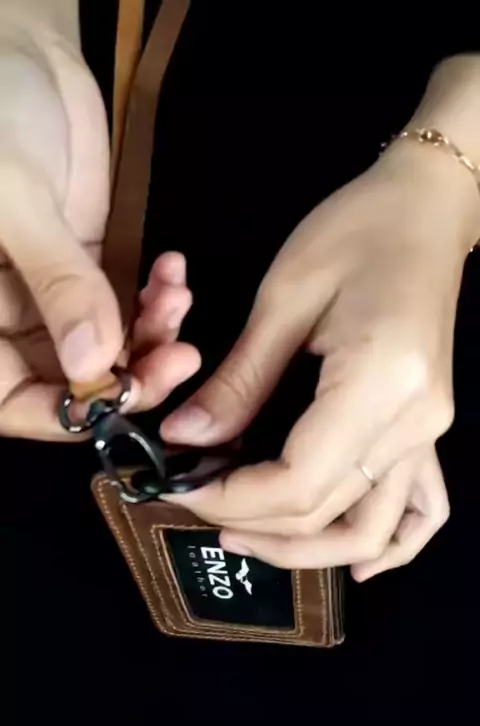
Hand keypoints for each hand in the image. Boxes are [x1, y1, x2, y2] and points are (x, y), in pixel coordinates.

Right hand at [0, 29, 198, 438]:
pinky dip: (157, 298)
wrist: (17, 51)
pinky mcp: (89, 266)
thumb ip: (56, 283)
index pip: (11, 399)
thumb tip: (96, 367)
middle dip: (130, 376)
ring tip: (177, 298)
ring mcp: (51, 292)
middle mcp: (8, 315)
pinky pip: (129, 304)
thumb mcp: (12, 198)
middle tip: (179, 358)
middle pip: (70, 382)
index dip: (63, 412)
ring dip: (153, 335)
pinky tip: (172, 272)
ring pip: (109, 348)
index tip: (120, 398)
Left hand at [160, 144, 478, 578]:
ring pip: (371, 528)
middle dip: (254, 523)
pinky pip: (420, 509)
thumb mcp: (284, 296)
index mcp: (378, 382)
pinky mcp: (427, 428)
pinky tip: (355, 565)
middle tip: (195, 507)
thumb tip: (186, 438)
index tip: (182, 485)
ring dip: (306, 549)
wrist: (426, 208)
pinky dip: (390, 546)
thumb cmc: (355, 230)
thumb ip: (239, 380)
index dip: (232, 497)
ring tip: (247, 537)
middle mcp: (414, 422)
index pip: (297, 481)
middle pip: (327, 513)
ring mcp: (429, 431)